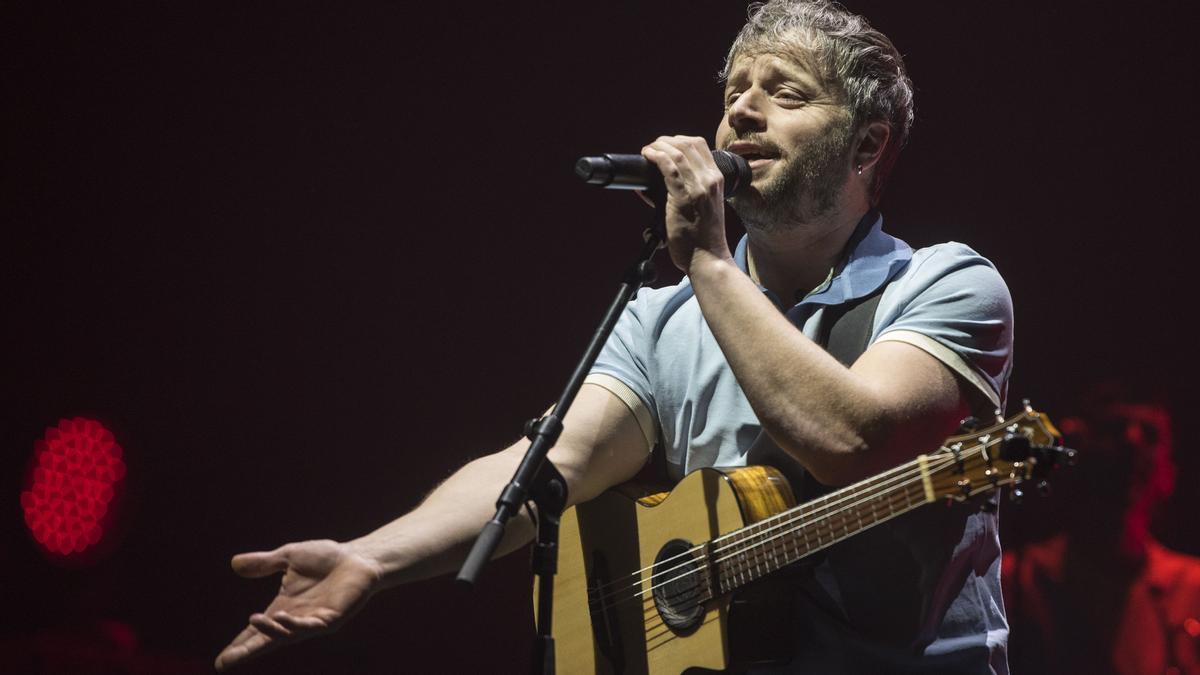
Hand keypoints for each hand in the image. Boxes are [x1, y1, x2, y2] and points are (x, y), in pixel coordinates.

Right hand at [215, 539, 382, 670]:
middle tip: (226, 662)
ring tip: (255, 620)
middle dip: (247, 651)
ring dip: (271, 631)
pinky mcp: (331, 619)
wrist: (357, 556)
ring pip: (287, 635)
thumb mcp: (288, 557)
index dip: (240, 645)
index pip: (257, 632)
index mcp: (283, 608)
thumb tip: (235, 564)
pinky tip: (283, 617)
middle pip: (267, 641)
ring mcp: (313, 621)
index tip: (221, 661)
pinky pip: (310, 626)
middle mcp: (295, 619)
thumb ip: (264, 563)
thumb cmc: (325, 558)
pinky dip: (295, 624)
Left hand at [640, 136, 732, 271]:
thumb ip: (686, 191)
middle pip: (688, 143)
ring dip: (658, 146)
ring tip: (648, 151)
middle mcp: (710, 180)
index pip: (700, 145)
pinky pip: (669, 168)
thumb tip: (655, 185)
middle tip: (653, 147)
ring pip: (678, 152)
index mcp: (717, 180)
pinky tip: (648, 156)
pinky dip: (656, 156)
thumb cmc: (702, 238)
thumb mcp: (703, 207)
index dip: (678, 140)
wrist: (708, 258)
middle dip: (666, 141)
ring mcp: (699, 188)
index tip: (664, 145)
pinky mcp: (684, 197)